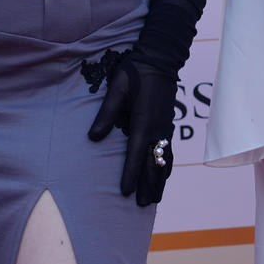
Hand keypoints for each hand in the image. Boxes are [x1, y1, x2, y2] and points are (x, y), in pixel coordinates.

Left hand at [87, 51, 178, 206]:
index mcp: (143, 123)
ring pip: (164, 160)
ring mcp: (165, 127)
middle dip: (148, 186)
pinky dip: (167, 167)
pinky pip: (169, 151)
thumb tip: (94, 138)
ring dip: (160, 180)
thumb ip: (106, 115)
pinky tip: (165, 174)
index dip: (130, 176)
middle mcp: (157, 129)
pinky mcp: (168, 124)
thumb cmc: (134, 72)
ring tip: (155, 199)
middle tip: (143, 205)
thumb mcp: (116, 90)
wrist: (160, 59)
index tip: (125, 194)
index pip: (135, 155)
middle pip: (154, 164)